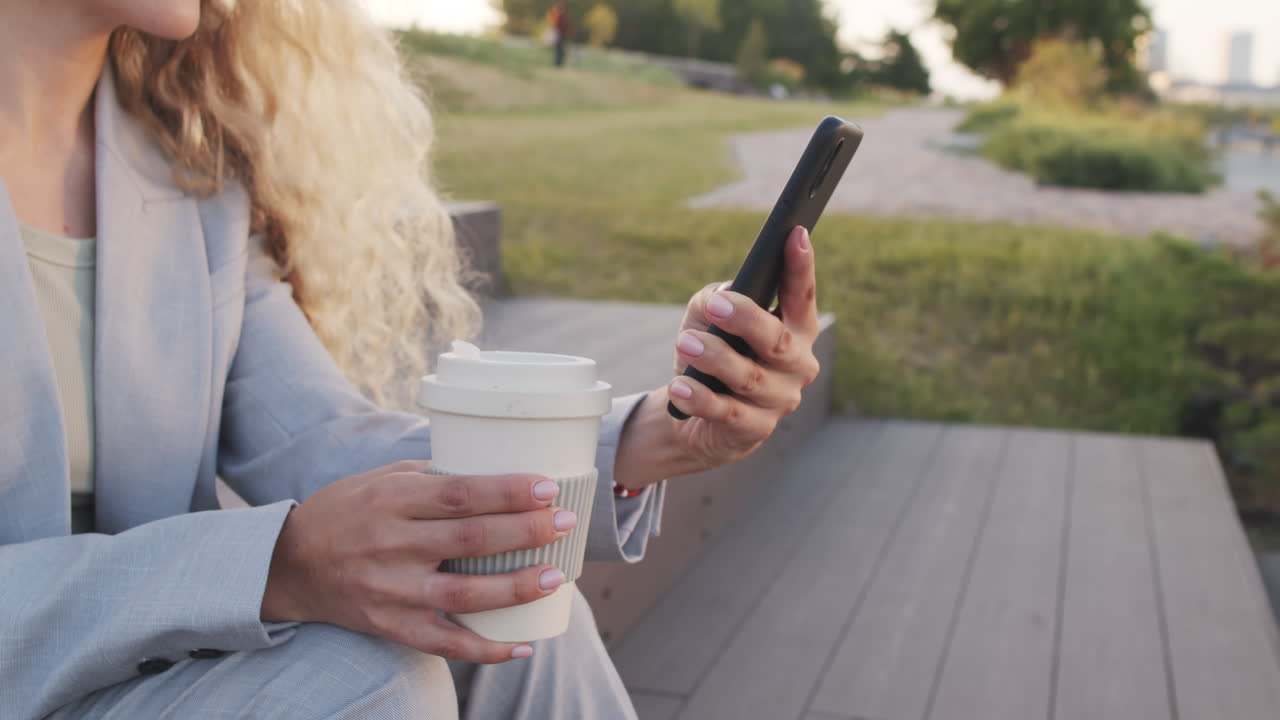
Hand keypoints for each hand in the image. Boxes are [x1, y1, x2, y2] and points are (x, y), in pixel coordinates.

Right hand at [262, 460, 576, 663]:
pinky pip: (444, 643)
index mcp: (393, 500)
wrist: (288, 564)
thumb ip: (431, 474)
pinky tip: (522, 645)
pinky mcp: (389, 625)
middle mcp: (392, 544)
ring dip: (516, 588)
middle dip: (525, 531)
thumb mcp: (380, 478)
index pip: (459, 493)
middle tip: (564, 522)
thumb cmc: (344, 511)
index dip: (507, 491)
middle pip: (470, 539)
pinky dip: (485, 649)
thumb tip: (493, 466)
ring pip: (463, 594)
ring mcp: (391, 589)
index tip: (547, 487)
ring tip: (555, 577)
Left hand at [665, 226, 820, 471]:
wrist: (703, 418)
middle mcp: (797, 364)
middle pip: (777, 340)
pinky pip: (726, 412)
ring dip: (715, 357)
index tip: (795, 234)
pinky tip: (680, 385)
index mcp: (796, 329)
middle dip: (747, 319)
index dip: (801, 265)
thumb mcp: (710, 319)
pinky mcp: (755, 429)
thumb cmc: (716, 352)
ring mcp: (779, 399)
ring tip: (686, 342)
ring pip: (748, 377)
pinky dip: (700, 398)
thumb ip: (716, 299)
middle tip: (716, 304)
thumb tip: (723, 296)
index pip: (801, 294)